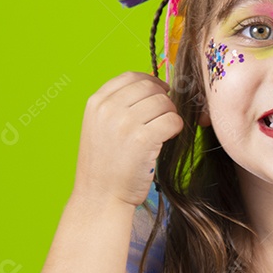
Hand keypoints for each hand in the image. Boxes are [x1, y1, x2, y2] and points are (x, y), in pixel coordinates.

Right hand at [72, 72, 184, 208]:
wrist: (100, 196)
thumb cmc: (105, 165)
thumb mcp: (99, 127)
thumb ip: (118, 106)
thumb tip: (153, 88)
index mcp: (96, 102)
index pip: (131, 76)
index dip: (151, 81)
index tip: (160, 91)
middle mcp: (108, 109)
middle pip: (150, 87)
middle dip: (164, 99)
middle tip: (166, 115)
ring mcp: (125, 123)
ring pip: (164, 103)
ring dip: (171, 114)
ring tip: (165, 130)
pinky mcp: (143, 140)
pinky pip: (172, 121)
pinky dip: (176, 128)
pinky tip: (169, 138)